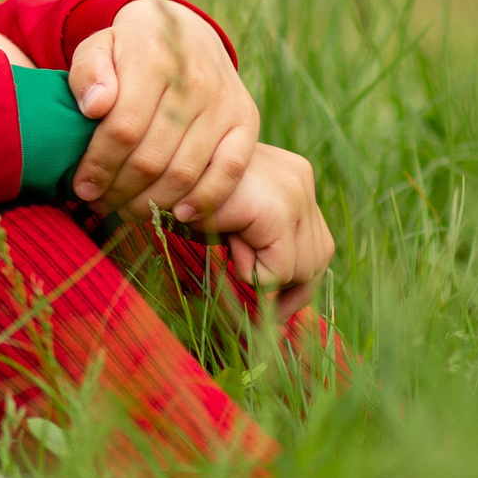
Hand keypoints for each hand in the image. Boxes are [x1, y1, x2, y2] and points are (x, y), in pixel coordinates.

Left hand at [69, 0, 258, 223]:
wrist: (187, 33)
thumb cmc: (132, 50)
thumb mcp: (99, 47)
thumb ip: (88, 72)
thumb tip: (94, 107)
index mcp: (153, 59)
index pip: (123, 128)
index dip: (99, 165)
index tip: (82, 186)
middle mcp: (194, 81)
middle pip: (151, 157)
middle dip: (119, 190)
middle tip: (100, 203)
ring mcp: (223, 102)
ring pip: (185, 171)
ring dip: (152, 202)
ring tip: (127, 210)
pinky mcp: (246, 120)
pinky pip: (229, 170)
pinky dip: (205, 200)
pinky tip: (179, 214)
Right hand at [201, 143, 332, 313]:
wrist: (159, 165)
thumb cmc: (184, 193)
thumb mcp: (232, 215)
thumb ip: (260, 240)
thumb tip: (279, 292)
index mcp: (294, 176)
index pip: (319, 244)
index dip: (302, 285)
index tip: (278, 312)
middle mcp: (301, 180)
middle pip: (318, 259)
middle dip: (287, 291)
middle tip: (259, 310)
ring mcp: (294, 193)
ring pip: (301, 269)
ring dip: (260, 274)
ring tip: (230, 244)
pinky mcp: (277, 211)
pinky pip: (277, 271)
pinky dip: (250, 270)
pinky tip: (229, 241)